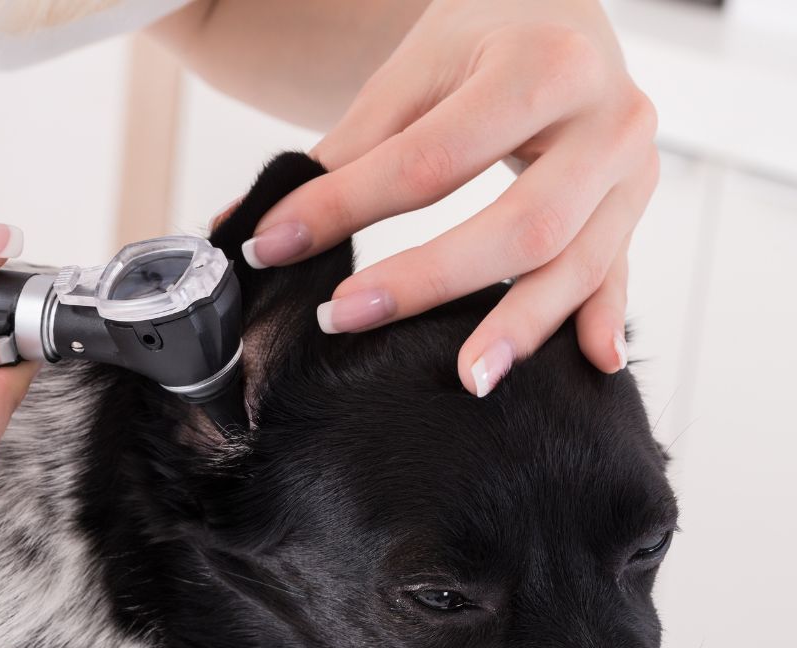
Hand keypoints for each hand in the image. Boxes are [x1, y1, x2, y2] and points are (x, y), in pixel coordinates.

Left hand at [240, 0, 658, 395]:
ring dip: (521, 325)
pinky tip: (594, 365)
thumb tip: (246, 230)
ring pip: (579, 261)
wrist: (555, 14)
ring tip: (467, 378)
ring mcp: (633, 167)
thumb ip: (340, 156)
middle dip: (429, 279)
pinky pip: (618, 270)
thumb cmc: (480, 41)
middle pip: (522, 222)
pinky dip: (605, 317)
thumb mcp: (412, 75)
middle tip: (344, 316)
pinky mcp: (636, 203)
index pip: (429, 158)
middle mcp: (606, 116)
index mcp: (541, 64)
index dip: (344, 207)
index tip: (273, 247)